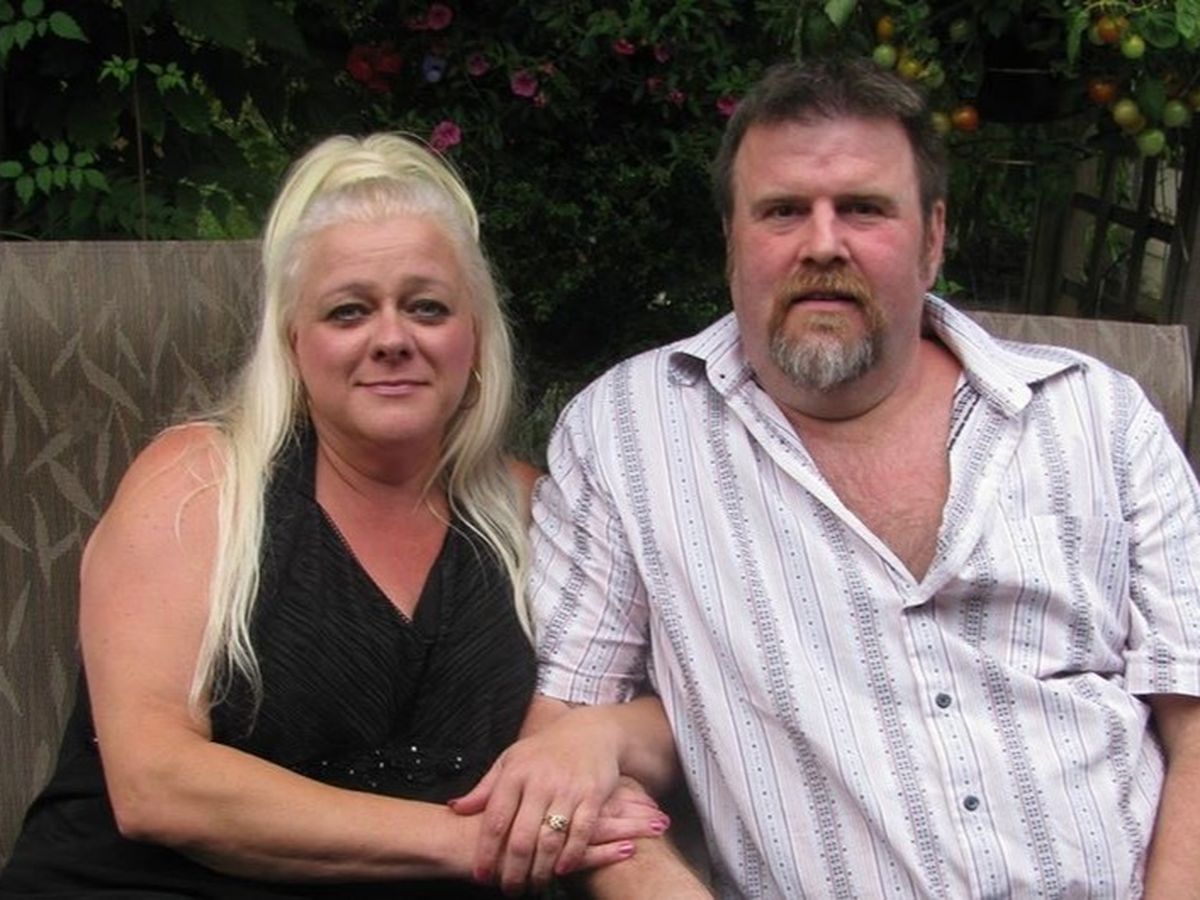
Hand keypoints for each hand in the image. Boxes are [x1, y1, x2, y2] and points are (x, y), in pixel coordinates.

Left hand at [450, 713, 668, 893]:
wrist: (589, 732)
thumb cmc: (544, 751)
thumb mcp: (511, 761)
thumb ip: (485, 788)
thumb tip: (455, 809)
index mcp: (515, 774)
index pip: (495, 820)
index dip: (486, 852)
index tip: (481, 876)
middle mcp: (540, 782)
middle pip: (522, 837)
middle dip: (513, 871)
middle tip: (510, 890)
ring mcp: (567, 789)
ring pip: (550, 840)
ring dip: (541, 870)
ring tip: (534, 885)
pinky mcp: (592, 795)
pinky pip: (581, 832)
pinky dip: (571, 855)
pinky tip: (562, 870)